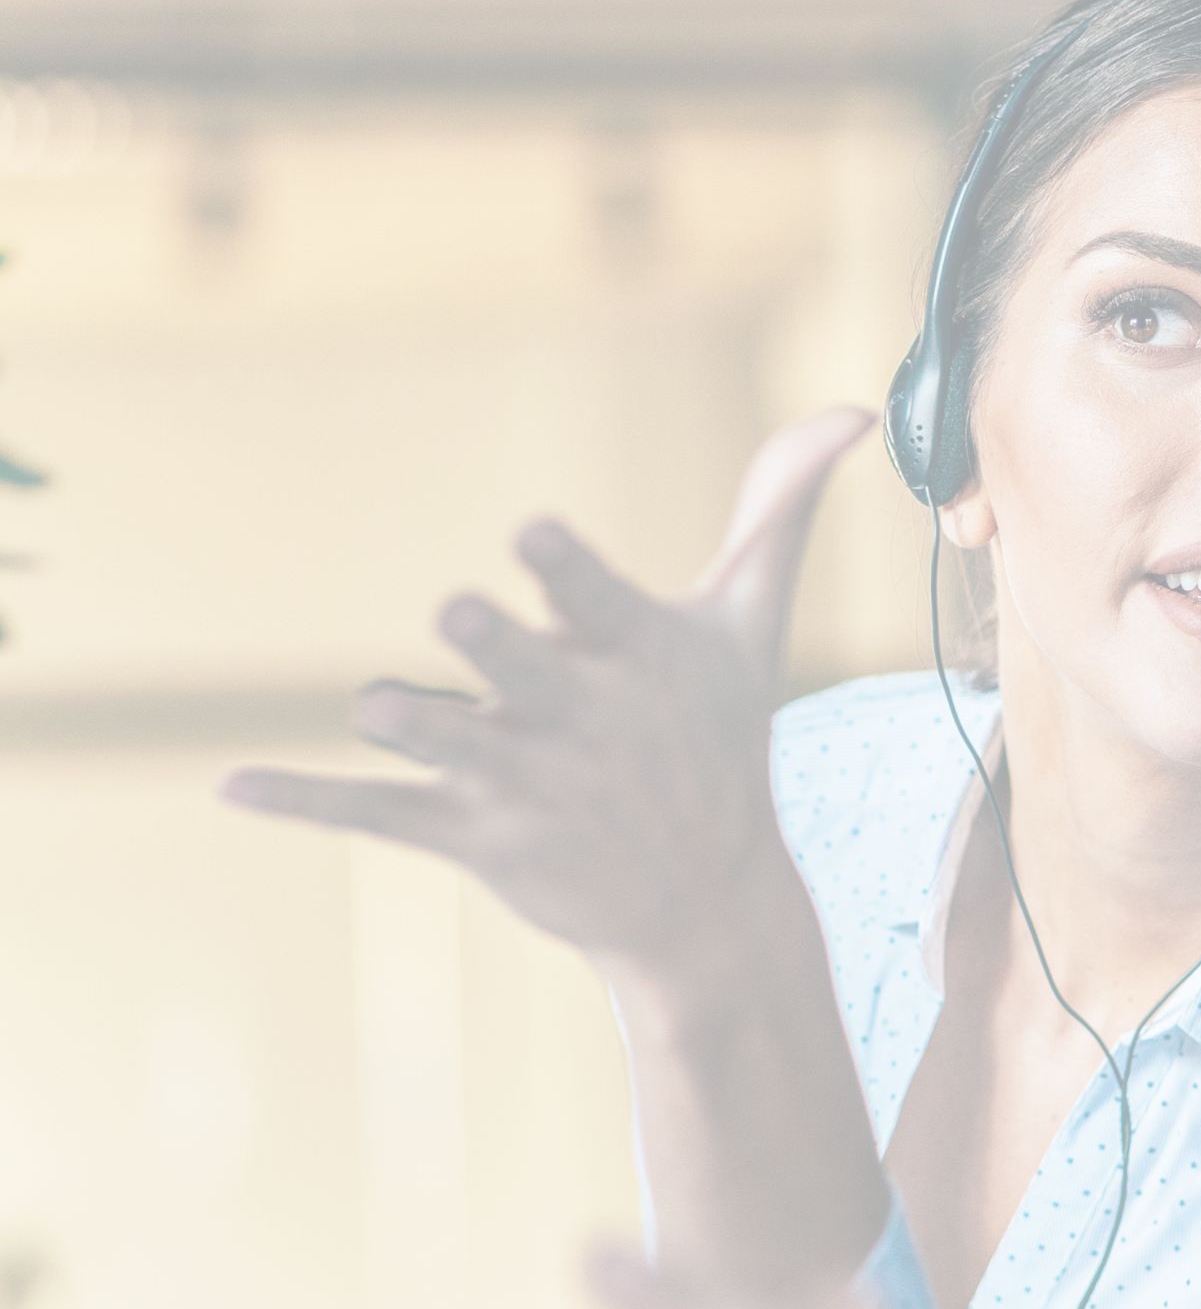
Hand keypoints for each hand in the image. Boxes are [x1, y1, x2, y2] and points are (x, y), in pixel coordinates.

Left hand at [224, 407, 874, 983]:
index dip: (564, 570)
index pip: (598, 599)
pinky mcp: (473, 836)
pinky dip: (306, 800)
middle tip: (461, 618)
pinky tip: (235, 786)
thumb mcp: (751, 623)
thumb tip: (856, 407)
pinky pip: (377, 813)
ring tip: (382, 709)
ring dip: (416, 726)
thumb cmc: (720, 737)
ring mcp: (524, 781)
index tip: (531, 536)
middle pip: (520, 669)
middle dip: (494, 645)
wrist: (707, 901)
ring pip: (449, 742)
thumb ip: (780, 509)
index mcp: (639, 657)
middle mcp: (581, 719)